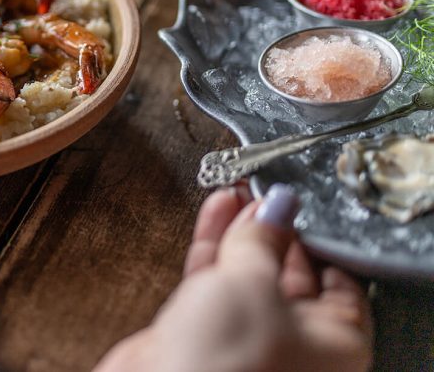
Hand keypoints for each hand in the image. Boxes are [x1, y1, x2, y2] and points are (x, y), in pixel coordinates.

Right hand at [95, 185, 372, 371]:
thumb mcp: (254, 283)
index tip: (305, 204)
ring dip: (242, 231)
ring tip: (238, 191)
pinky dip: (216, 245)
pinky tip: (217, 210)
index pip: (341, 283)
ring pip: (248, 274)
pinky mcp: (205, 332)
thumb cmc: (229, 361)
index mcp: (334, 346)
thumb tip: (277, 205)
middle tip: (267, 192)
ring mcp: (247, 339)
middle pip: (292, 275)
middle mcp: (295, 346)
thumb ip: (263, 239)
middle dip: (277, 230)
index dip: (322, 239)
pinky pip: (216, 281)